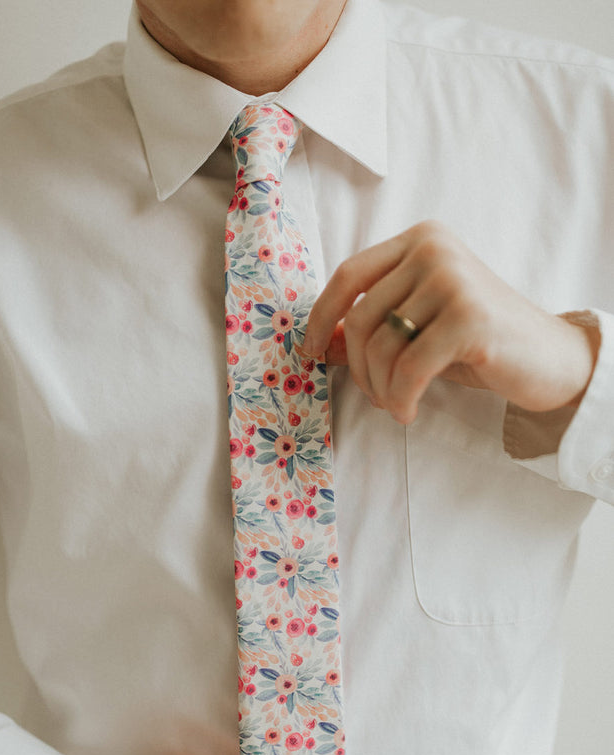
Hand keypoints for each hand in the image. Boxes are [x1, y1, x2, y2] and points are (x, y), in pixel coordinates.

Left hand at [304, 220, 599, 423]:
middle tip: (374, 396)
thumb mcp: (419, 327)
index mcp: (420, 240)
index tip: (308, 353)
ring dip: (380, 388)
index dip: (321, 318)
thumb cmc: (479, 344)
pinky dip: (401, 398)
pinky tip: (408, 411)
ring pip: (381, 345)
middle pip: (361, 316)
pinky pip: (409, 368)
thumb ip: (372, 327)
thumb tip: (314, 344)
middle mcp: (434, 249)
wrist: (549, 359)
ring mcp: (453, 279)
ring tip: (397, 404)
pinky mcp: (469, 318)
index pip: (348, 274)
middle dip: (357, 367)